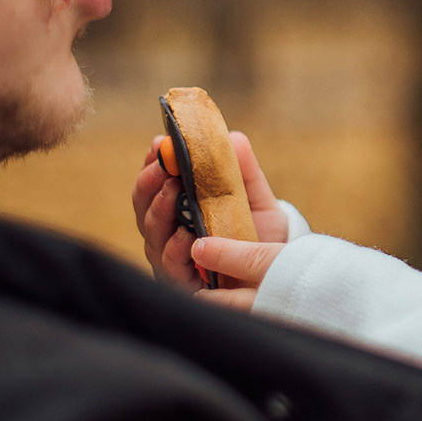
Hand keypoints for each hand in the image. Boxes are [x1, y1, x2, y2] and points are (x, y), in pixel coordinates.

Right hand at [133, 131, 288, 298]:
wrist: (278, 270)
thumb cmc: (258, 232)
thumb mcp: (253, 197)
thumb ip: (243, 170)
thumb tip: (233, 137)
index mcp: (178, 210)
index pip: (154, 185)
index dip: (152, 164)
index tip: (159, 143)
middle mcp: (169, 234)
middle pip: (144, 207)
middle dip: (149, 183)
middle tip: (162, 165)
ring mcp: (173, 259)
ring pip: (152, 234)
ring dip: (159, 210)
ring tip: (172, 189)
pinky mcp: (184, 283)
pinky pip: (171, 265)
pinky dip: (176, 248)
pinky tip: (185, 235)